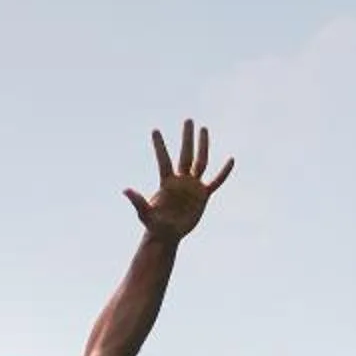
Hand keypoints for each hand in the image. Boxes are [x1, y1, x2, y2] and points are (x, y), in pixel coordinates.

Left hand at [124, 119, 233, 240]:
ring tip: (203, 129)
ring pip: (201, 162)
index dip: (159, 146)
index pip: (164, 160)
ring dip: (203, 146)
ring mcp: (193, 186)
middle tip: (188, 120)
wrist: (167, 235)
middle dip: (187, 137)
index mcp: (167, 182)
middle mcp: (181, 180)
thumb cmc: (154, 225)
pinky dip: (223, 172)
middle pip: (186, 154)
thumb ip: (138, 201)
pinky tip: (231, 160)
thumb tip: (125, 190)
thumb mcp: (145, 214)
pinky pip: (216, 181)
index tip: (154, 130)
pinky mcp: (203, 196)